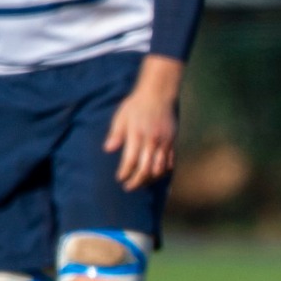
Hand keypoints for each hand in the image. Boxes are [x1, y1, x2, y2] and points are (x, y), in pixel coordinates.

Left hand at [106, 56, 183, 190]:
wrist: (158, 93)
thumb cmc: (136, 105)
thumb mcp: (121, 116)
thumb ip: (116, 134)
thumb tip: (108, 149)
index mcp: (137, 135)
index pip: (131, 161)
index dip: (125, 173)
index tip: (119, 178)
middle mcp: (152, 141)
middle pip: (145, 169)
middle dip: (136, 181)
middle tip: (128, 187)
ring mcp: (164, 142)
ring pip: (159, 169)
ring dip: (149, 179)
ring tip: (141, 183)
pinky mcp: (172, 141)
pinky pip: (170, 162)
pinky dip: (163, 171)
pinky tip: (156, 175)